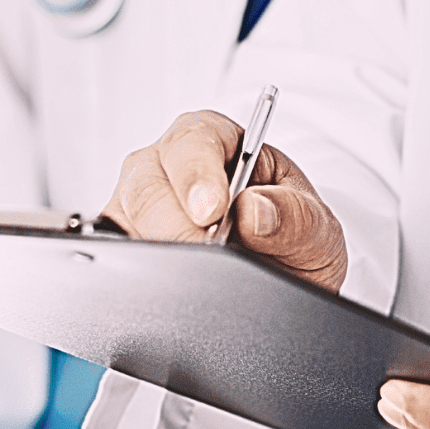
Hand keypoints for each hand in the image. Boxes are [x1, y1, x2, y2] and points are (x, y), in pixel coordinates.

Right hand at [98, 110, 348, 290]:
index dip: (198, 173)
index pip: (194, 139)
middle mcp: (170, 167)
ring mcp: (140, 206)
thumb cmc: (294, 239)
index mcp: (219, 142)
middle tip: (209, 257)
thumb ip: (296, 217)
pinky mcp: (124, 243)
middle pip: (147, 183)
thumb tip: (255, 211)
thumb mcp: (317, 229)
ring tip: (197, 279)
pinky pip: (112, 253)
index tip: (214, 211)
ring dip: (159, 252)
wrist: (283, 284)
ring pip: (122, 219)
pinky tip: (166, 289)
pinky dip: (136, 273)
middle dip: (178, 226)